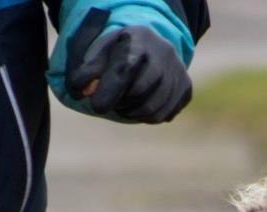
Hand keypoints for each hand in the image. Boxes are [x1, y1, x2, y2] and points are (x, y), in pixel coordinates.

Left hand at [66, 10, 191, 122]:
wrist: (150, 45)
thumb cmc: (119, 53)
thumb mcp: (100, 54)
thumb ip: (87, 72)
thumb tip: (80, 91)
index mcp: (138, 40)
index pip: (123, 71)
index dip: (107, 93)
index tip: (96, 107)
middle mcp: (163, 53)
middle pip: (138, 94)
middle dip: (121, 103)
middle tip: (113, 102)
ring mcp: (177, 71)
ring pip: (152, 109)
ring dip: (133, 113)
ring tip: (125, 105)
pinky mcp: (186, 88)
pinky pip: (164, 115)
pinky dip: (148, 116)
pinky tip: (141, 106)